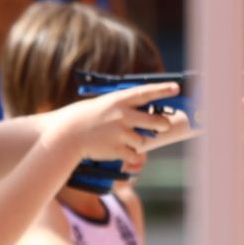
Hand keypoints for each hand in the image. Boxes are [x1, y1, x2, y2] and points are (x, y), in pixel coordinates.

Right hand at [46, 82, 178, 161]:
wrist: (67, 135)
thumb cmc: (85, 118)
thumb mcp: (104, 105)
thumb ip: (124, 108)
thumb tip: (146, 113)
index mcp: (119, 100)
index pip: (146, 93)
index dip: (163, 90)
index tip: (176, 88)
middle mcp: (123, 115)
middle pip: (156, 121)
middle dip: (162, 124)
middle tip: (162, 126)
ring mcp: (121, 133)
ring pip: (144, 141)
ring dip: (137, 142)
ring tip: (122, 140)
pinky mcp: (117, 149)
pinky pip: (134, 155)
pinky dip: (130, 155)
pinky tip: (119, 151)